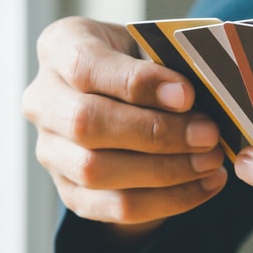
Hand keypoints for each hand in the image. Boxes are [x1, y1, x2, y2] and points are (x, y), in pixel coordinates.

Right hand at [22, 17, 227, 241]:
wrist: (124, 99)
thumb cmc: (141, 63)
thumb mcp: (151, 45)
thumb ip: (168, 63)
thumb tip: (200, 97)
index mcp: (59, 48)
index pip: (85, 66)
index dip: (136, 83)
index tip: (187, 94)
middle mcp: (42, 101)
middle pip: (85, 123)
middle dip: (155, 133)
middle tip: (208, 134)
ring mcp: (50, 150)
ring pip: (95, 171)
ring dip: (163, 170)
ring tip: (210, 161)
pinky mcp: (69, 191)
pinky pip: (114, 207)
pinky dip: (167, 200)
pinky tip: (205, 185)